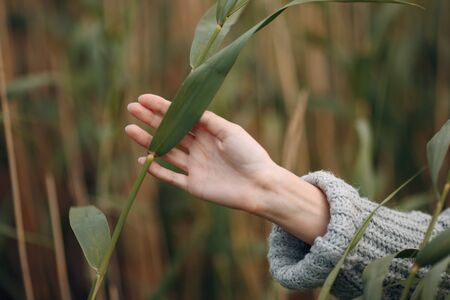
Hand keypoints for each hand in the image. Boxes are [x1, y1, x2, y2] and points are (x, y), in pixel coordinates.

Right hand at [126, 94, 329, 243]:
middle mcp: (198, 147)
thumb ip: (208, 121)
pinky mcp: (194, 185)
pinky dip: (157, 170)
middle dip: (149, 120)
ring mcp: (195, 166)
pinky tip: (144, 161)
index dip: (161, 107)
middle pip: (169, 131)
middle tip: (131, 109)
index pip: (180, 117)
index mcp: (208, 132)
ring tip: (129, 129)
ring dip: (148, 141)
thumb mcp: (229, 130)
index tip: (143, 98)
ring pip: (166, 151)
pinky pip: (171, 177)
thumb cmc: (249, 154)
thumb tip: (188, 109)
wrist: (260, 185)